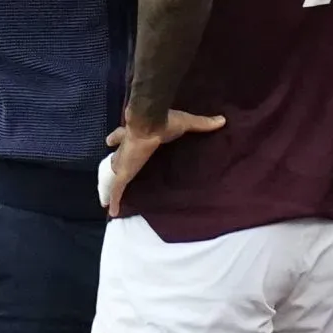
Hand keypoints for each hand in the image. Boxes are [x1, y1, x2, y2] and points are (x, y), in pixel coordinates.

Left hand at [101, 109, 225, 215]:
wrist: (148, 122)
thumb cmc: (164, 122)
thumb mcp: (186, 123)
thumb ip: (202, 123)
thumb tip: (222, 120)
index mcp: (137, 134)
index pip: (125, 136)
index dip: (118, 138)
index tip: (111, 140)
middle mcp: (127, 147)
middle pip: (118, 156)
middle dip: (116, 160)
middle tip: (115, 166)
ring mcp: (125, 161)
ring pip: (115, 174)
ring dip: (113, 183)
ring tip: (110, 192)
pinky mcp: (124, 171)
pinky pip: (117, 189)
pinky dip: (115, 200)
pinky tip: (113, 212)